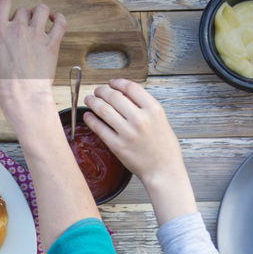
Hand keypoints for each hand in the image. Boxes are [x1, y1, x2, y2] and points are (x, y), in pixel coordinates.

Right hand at [0, 0, 65, 116]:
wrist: (23, 96)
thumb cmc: (3, 88)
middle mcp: (17, 28)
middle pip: (22, 9)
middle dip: (23, 16)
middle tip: (22, 28)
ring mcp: (36, 34)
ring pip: (42, 10)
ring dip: (41, 13)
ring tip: (40, 20)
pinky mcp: (52, 43)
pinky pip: (60, 22)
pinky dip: (59, 19)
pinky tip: (56, 21)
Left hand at [82, 79, 195, 223]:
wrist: (164, 171)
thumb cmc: (164, 147)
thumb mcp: (161, 120)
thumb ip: (144, 107)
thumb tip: (123, 94)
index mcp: (154, 110)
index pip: (130, 87)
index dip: (117, 82)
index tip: (111, 83)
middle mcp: (141, 119)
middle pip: (114, 96)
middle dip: (102, 91)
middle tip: (97, 91)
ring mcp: (128, 133)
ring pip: (103, 110)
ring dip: (93, 102)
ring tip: (89, 100)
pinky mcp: (117, 146)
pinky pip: (99, 128)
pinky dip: (91, 119)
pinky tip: (88, 116)